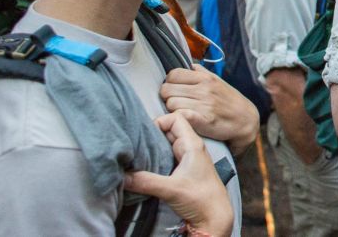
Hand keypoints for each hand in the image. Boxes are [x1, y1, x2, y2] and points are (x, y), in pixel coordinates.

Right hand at [123, 113, 233, 236]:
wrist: (215, 217)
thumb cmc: (202, 200)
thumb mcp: (171, 189)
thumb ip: (145, 181)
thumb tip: (122, 175)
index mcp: (192, 145)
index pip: (175, 119)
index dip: (158, 121)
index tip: (143, 134)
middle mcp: (190, 149)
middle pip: (168, 131)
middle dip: (151, 135)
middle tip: (134, 145)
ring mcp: (187, 160)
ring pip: (166, 145)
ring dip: (152, 149)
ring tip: (136, 156)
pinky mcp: (183, 172)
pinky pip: (167, 158)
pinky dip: (156, 160)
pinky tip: (145, 168)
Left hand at [161, 64, 258, 154]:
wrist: (246, 120)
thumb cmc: (230, 101)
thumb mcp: (218, 81)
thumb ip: (201, 72)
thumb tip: (188, 66)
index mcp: (205, 78)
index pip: (173, 74)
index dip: (170, 83)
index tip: (176, 90)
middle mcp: (203, 89)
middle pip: (166, 90)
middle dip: (168, 97)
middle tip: (177, 102)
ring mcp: (203, 105)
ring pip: (170, 104)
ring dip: (173, 110)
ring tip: (183, 112)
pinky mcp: (204, 121)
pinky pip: (179, 116)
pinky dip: (177, 118)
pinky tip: (183, 119)